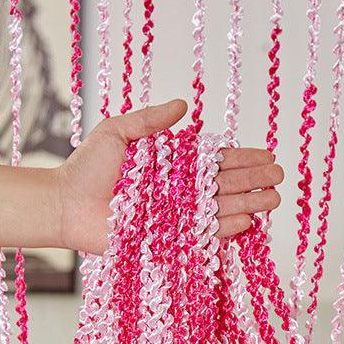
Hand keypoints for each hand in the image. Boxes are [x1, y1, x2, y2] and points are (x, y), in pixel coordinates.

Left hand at [55, 99, 282, 254]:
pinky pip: (203, 235)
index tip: (268, 155)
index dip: (243, 158)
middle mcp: (180, 191)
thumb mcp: (117, 133)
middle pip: (225, 185)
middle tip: (278, 178)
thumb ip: (150, 120)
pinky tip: (247, 222)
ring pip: (221, 210)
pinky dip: (225, 229)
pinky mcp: (169, 239)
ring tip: (273, 200)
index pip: (216, 160)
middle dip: (254, 181)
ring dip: (248, 205)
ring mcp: (177, 216)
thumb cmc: (86, 168)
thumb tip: (185, 104)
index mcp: (173, 165)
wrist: (65, 205)